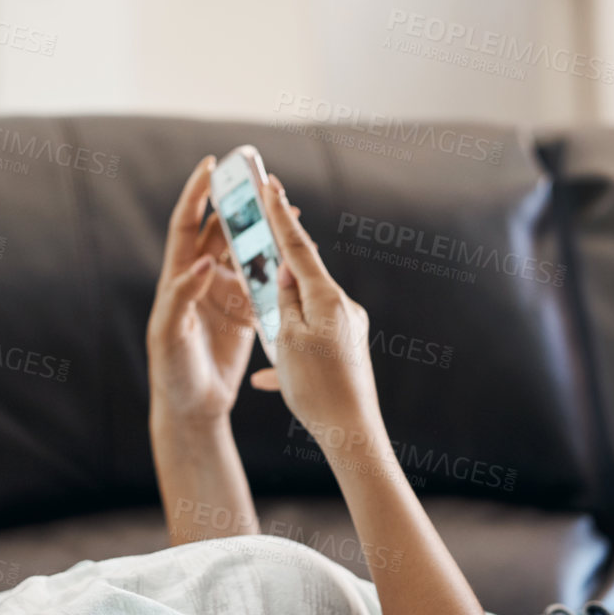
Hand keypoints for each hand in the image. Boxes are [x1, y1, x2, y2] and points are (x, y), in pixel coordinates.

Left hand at [145, 157, 297, 424]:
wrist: (192, 407)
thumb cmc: (172, 371)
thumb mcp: (170, 333)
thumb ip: (182, 296)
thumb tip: (204, 263)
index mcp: (178, 277)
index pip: (186, 224)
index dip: (197, 194)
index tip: (212, 165)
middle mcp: (200, 279)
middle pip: (220, 230)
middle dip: (240, 205)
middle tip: (263, 184)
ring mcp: (224, 295)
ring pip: (246, 254)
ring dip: (264, 234)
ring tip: (288, 216)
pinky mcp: (244, 314)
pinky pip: (264, 283)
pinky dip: (280, 268)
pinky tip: (298, 257)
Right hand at [247, 173, 382, 445]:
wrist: (352, 432)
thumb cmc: (316, 388)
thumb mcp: (288, 339)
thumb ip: (284, 300)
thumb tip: (287, 274)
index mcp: (327, 298)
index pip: (297, 247)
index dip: (279, 214)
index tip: (270, 182)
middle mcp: (344, 307)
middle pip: (304, 277)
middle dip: (278, 266)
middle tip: (261, 236)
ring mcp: (349, 328)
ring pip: (306, 312)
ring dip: (282, 318)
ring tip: (266, 334)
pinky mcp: (349, 350)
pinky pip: (312, 342)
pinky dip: (292, 354)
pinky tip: (272, 379)